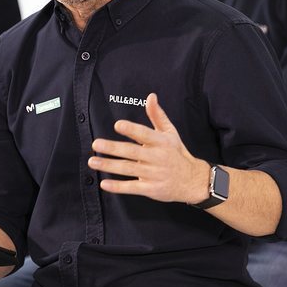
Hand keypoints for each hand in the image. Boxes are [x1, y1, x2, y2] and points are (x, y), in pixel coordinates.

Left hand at [89, 93, 210, 203]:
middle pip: (132, 152)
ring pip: (129, 169)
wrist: (193, 181)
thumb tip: (150, 96)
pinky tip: (104, 183)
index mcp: (161, 142)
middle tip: (96, 144)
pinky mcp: (151, 189)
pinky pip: (132, 188)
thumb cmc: (177, 153)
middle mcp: (157, 158)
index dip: (131, 129)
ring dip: (109, 165)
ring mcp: (154, 174)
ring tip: (93, 162)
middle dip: (113, 148)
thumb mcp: (170, 133)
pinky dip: (118, 187)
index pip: (145, 134)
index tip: (118, 125)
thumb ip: (157, 115)